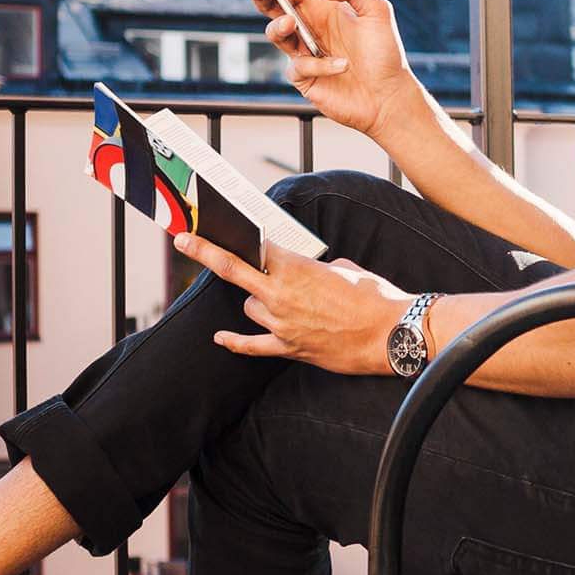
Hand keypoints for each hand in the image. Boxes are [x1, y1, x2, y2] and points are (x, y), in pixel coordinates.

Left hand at [174, 231, 410, 375]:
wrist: (391, 333)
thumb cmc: (373, 296)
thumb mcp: (343, 267)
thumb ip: (314, 269)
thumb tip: (304, 275)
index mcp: (295, 268)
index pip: (253, 247)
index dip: (229, 235)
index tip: (206, 225)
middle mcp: (281, 295)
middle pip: (232, 270)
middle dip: (205, 252)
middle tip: (183, 239)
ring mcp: (282, 324)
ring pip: (250, 306)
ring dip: (259, 300)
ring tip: (286, 300)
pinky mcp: (289, 348)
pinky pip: (253, 345)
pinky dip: (235, 342)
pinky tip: (220, 339)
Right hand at [227, 0, 423, 140]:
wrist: (390, 96)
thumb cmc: (386, 54)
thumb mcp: (377, 11)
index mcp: (322, 9)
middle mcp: (309, 29)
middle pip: (271, 6)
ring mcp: (304, 53)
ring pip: (275, 33)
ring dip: (279, 26)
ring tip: (292, 22)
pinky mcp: (305, 78)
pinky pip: (298, 66)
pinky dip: (319, 63)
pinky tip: (341, 65)